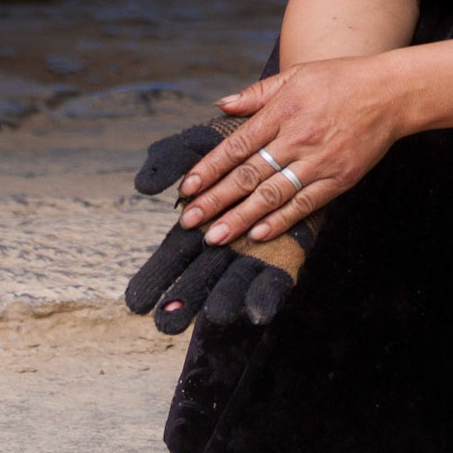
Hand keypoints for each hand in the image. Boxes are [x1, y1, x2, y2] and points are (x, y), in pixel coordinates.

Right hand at [125, 121, 318, 333]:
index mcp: (207, 215)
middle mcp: (229, 238)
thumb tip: (144, 184)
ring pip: (234, 280)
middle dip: (184, 298)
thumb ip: (178, 154)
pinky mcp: (290, 251)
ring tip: (209, 318)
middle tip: (165, 323)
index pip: (177, 250)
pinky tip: (255, 314)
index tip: (136, 302)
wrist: (316, 129)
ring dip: (222, 299)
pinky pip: (276, 279)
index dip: (160, 274)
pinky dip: (265, 295)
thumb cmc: (257, 134)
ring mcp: (258, 248)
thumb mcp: (211, 136)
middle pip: (201, 273)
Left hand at [177, 56, 407, 246]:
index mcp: (283, 110)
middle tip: (188, 221)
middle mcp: (298, 138)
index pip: (237, 145)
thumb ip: (257, 93)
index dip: (209, 169)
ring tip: (214, 237)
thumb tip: (221, 105)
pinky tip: (257, 234)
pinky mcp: (339, 179)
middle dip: (215, 200)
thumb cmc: (340, 80)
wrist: (390, 93)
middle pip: (248, 174)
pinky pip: (304, 204)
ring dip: (240, 218)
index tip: (186, 188)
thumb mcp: (296, 76)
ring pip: (271, 195)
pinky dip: (280, 220)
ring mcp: (319, 161)